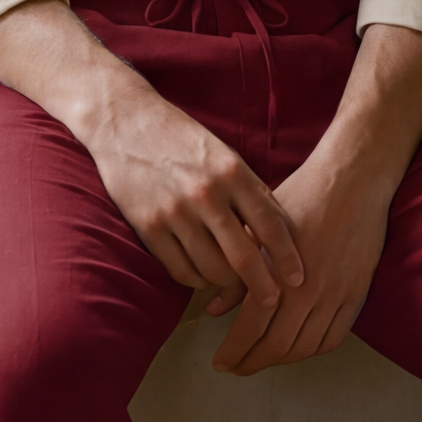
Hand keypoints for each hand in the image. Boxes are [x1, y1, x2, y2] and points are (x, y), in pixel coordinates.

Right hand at [0, 0, 303, 316]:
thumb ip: (248, 189)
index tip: (298, 278)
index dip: (287, 256)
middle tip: (272, 299)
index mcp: (230, 171)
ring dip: (227, 284)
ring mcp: (174, 212)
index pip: (270, 224)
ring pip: (212, 270)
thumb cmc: (179, 137)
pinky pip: (180, 271)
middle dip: (263, 286)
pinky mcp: (148, 227)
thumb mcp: (222, 153)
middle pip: (244, 257)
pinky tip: (202, 275)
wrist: (124, 121)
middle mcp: (205, 193)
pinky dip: (196, 280)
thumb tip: (279, 229)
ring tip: (233, 284)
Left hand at [212, 148, 390, 374]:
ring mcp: (335, 295)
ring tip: (263, 359)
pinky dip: (313, 350)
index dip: (233, 351)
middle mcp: (306, 290)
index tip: (220, 362)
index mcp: (277, 271)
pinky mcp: (355, 294)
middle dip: (252, 362)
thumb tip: (214, 310)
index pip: (251, 327)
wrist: (351, 181)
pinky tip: (298, 347)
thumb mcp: (258, 228)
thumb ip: (237, 274)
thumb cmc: (301, 196)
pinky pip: (333, 337)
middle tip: (236, 367)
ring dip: (281, 360)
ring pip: (305, 347)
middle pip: (277, 345)